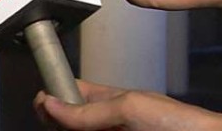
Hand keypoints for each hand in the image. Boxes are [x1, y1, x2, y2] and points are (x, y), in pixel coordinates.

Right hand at [34, 80, 218, 130]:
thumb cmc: (178, 122)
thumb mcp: (127, 108)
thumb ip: (87, 110)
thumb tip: (49, 103)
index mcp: (107, 100)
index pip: (68, 94)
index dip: (51, 99)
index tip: (43, 108)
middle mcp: (108, 123)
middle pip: (69, 125)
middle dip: (59, 126)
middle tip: (68, 129)